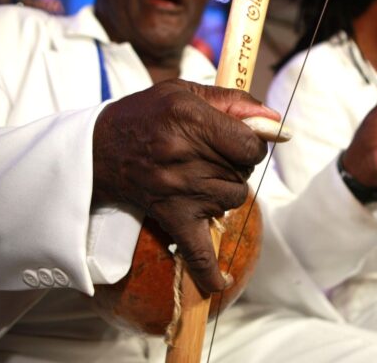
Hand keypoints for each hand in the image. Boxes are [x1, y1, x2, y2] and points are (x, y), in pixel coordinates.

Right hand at [92, 79, 277, 292]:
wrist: (98, 149)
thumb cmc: (147, 115)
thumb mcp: (185, 93)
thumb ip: (235, 101)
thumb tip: (277, 123)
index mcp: (191, 120)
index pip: (250, 144)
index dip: (252, 142)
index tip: (239, 140)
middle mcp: (185, 155)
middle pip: (244, 171)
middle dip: (237, 162)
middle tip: (209, 154)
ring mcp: (179, 189)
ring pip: (235, 198)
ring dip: (227, 189)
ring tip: (200, 176)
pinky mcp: (171, 216)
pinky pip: (196, 250)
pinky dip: (209, 271)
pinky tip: (222, 283)